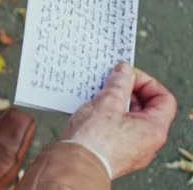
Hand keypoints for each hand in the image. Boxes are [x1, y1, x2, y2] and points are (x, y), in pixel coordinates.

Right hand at [62, 63, 176, 178]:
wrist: (74, 165)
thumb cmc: (93, 139)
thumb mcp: (107, 102)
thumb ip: (119, 83)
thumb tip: (124, 72)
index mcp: (153, 129)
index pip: (163, 99)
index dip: (146, 83)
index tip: (127, 76)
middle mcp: (147, 143)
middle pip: (145, 109)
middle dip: (127, 93)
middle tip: (110, 83)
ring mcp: (131, 150)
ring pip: (129, 120)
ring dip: (114, 104)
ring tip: (97, 97)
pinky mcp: (115, 154)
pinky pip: (116, 131)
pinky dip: (107, 118)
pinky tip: (91, 111)